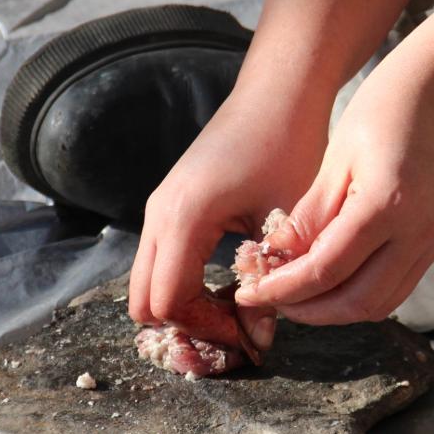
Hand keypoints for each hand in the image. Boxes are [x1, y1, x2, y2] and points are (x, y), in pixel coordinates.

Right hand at [128, 81, 329, 350]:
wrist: (279, 94)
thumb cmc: (289, 146)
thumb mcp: (285, 222)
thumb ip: (269, 282)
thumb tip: (258, 338)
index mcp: (183, 217)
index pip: (170, 303)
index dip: (207, 330)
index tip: (250, 335)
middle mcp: (159, 213)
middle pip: (144, 302)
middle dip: (187, 327)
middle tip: (237, 333)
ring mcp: (159, 208)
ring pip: (148, 285)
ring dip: (186, 308)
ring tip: (237, 313)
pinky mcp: (170, 206)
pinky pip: (161, 263)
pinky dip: (186, 287)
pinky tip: (230, 287)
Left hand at [233, 41, 433, 324]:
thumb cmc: (389, 106)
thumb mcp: (337, 155)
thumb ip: (310, 214)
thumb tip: (276, 257)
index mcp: (387, 205)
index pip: (326, 271)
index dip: (283, 290)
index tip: (249, 292)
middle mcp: (418, 233)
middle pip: (356, 302)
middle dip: (308, 310)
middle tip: (269, 298)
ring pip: (381, 304)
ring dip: (335, 309)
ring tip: (296, 294)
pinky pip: (398, 287)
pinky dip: (361, 294)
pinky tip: (331, 280)